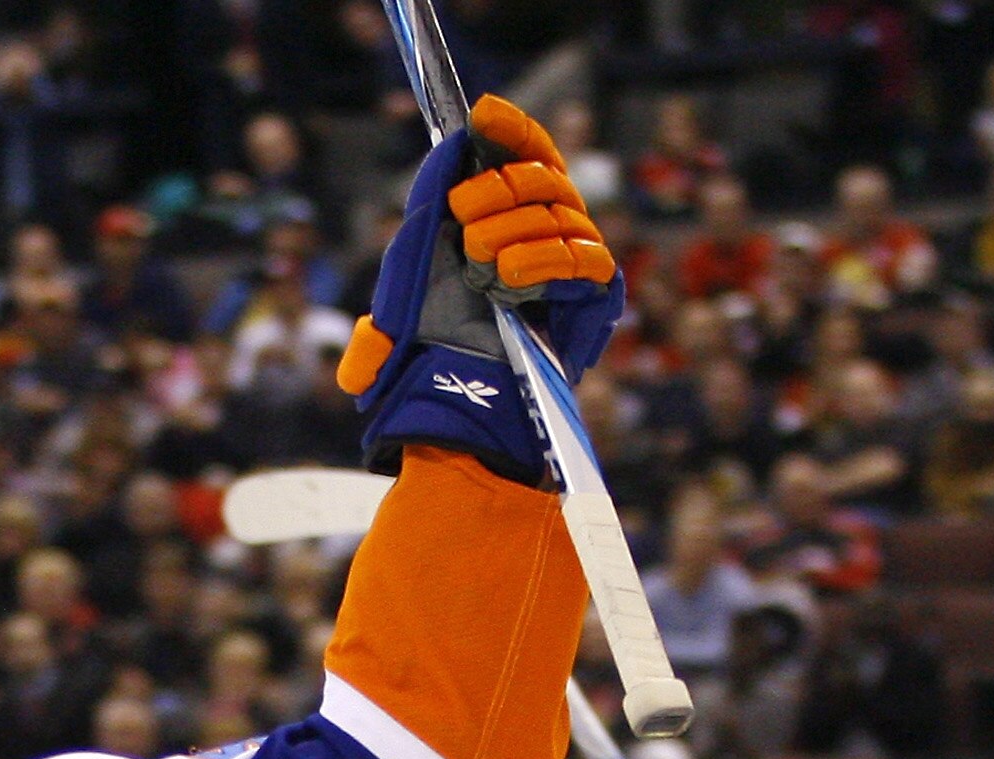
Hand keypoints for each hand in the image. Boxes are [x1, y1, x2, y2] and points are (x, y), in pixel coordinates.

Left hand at [337, 94, 622, 484]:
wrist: (464, 405)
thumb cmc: (433, 349)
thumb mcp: (396, 310)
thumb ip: (398, 264)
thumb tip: (432, 180)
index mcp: (507, 211)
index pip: (525, 149)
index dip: (510, 128)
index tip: (484, 117)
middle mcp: (546, 225)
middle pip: (540, 175)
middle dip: (499, 188)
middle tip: (462, 217)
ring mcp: (575, 256)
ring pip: (560, 212)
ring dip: (515, 228)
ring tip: (480, 261)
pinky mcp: (596, 292)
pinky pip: (583, 257)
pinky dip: (545, 259)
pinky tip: (510, 274)